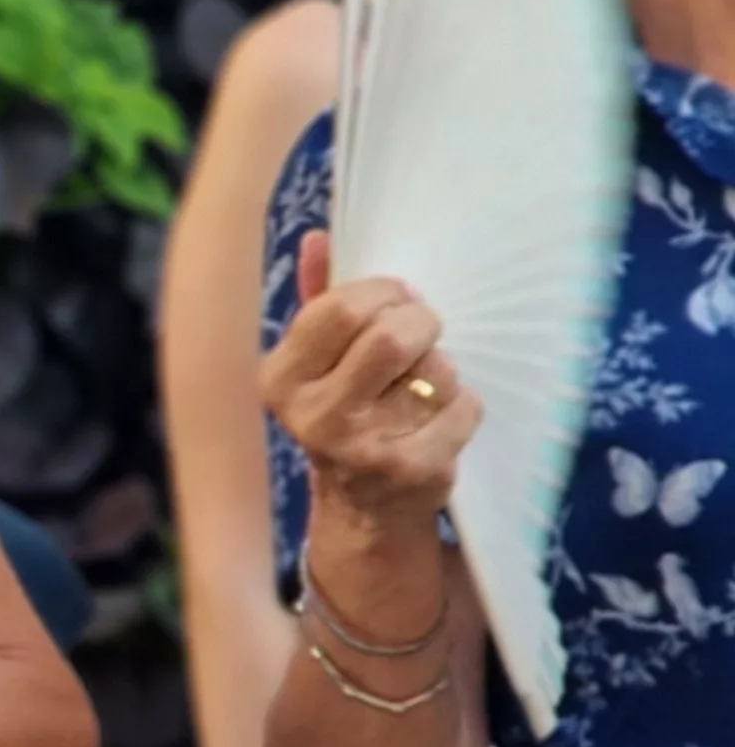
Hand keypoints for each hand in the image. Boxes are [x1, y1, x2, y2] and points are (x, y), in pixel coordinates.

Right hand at [261, 232, 481, 531]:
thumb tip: (319, 238)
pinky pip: (465, 405)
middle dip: (420, 323)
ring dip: (442, 368)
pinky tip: (441, 420)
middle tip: (422, 333)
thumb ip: (319, 298)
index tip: (397, 299)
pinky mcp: (413, 469)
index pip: (340, 307)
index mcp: (280, 379)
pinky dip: (465, 405)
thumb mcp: (318, 360)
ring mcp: (363, 447)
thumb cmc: (345, 413)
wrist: (363, 509)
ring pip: (436, 368)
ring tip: (423, 387)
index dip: (384, 292)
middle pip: (392, 334)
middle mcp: (313, 415)